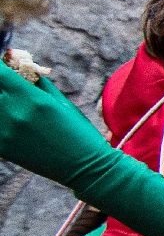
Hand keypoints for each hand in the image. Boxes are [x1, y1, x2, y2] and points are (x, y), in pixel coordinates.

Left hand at [0, 66, 110, 185]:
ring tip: (14, 106)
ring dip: (1, 102)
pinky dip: (2, 122)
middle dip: (2, 85)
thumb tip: (21, 68)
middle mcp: (14, 112)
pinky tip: (12, 123)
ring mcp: (4, 131)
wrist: (83, 167)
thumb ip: (38, 84)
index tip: (5, 68)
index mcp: (32, 98)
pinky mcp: (1, 147)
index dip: (0, 68)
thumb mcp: (62, 103)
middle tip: (10, 88)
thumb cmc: (77, 132)